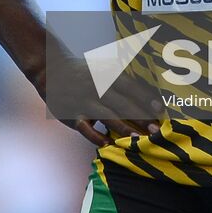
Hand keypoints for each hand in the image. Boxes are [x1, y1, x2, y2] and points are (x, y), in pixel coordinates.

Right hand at [33, 46, 164, 147]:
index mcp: (106, 75)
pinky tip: (107, 145)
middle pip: (122, 104)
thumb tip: (148, 94)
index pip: (130, 87)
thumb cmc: (84, 72)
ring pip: (106, 117)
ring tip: (138, 140)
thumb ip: (122, 80)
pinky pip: (85, 128)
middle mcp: (96, 88)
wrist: (51, 70)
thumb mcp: (103, 68)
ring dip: (123, 129)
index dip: (146, 98)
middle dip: (141, 118)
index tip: (160, 110)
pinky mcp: (72, 115)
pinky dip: (95, 136)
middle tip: (156, 131)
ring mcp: (84, 102)